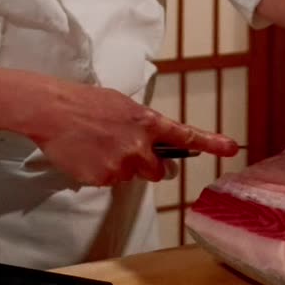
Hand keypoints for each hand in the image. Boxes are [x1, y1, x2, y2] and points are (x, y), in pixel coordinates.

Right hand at [29, 83, 237, 187]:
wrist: (52, 110)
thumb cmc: (86, 102)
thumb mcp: (123, 105)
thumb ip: (143, 125)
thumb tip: (153, 143)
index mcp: (147, 122)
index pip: (185, 135)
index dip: (211, 142)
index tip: (231, 147)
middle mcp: (139, 145)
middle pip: (157, 171)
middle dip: (147, 165)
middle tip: (127, 150)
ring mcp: (121, 164)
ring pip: (131, 176)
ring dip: (121, 166)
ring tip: (98, 145)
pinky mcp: (103, 178)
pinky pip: (110, 182)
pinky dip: (101, 172)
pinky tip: (88, 154)